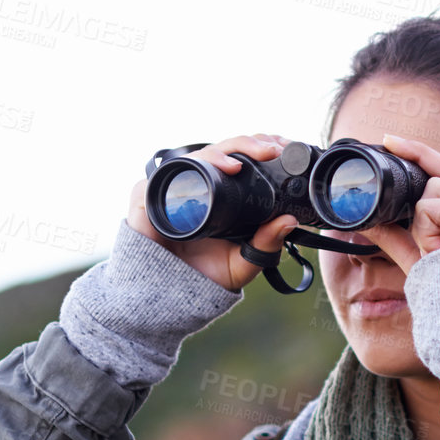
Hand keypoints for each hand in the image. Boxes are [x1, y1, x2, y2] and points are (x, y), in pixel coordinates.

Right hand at [127, 134, 299, 291]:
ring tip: (240, 163)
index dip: (260, 148)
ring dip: (222, 152)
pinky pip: (167, 173)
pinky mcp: (149, 194)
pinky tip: (207, 171)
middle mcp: (200, 183)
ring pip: (199, 155)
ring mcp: (174, 187)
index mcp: (224, 193)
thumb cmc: (203, 275)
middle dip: (249, 144)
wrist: (166, 295)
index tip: (283, 150)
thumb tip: (289, 221)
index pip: (242, 159)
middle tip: (271, 150)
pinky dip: (187, 168)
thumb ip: (265, 245)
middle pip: (224, 150)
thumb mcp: (243, 263)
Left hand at [356, 133, 439, 273]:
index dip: (422, 156)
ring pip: (433, 189)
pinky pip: (430, 206)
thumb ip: (398, 235)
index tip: (390, 140)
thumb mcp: (422, 258)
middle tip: (439, 249)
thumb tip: (365, 219)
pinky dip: (425, 231)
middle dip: (425, 210)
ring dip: (424, 225)